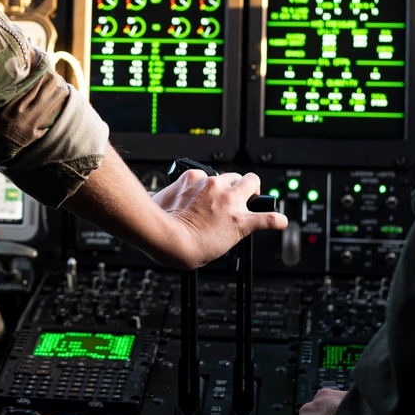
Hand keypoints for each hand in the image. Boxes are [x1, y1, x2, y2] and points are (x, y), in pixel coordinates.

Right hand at [63, 144, 287, 269]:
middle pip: (233, 175)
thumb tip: (134, 196)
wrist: (167, 240)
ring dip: (254, 192)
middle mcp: (214, 185)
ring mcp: (229, 201)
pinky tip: (280, 222)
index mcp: (194, 179)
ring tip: (255, 200)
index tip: (205, 197)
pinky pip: (266, 217)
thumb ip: (157, 195)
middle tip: (234, 196)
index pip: (207, 177)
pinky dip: (275, 219)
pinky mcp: (241, 220)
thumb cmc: (156, 223)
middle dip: (236, 183)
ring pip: (252, 185)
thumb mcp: (154, 200)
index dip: (209, 187)